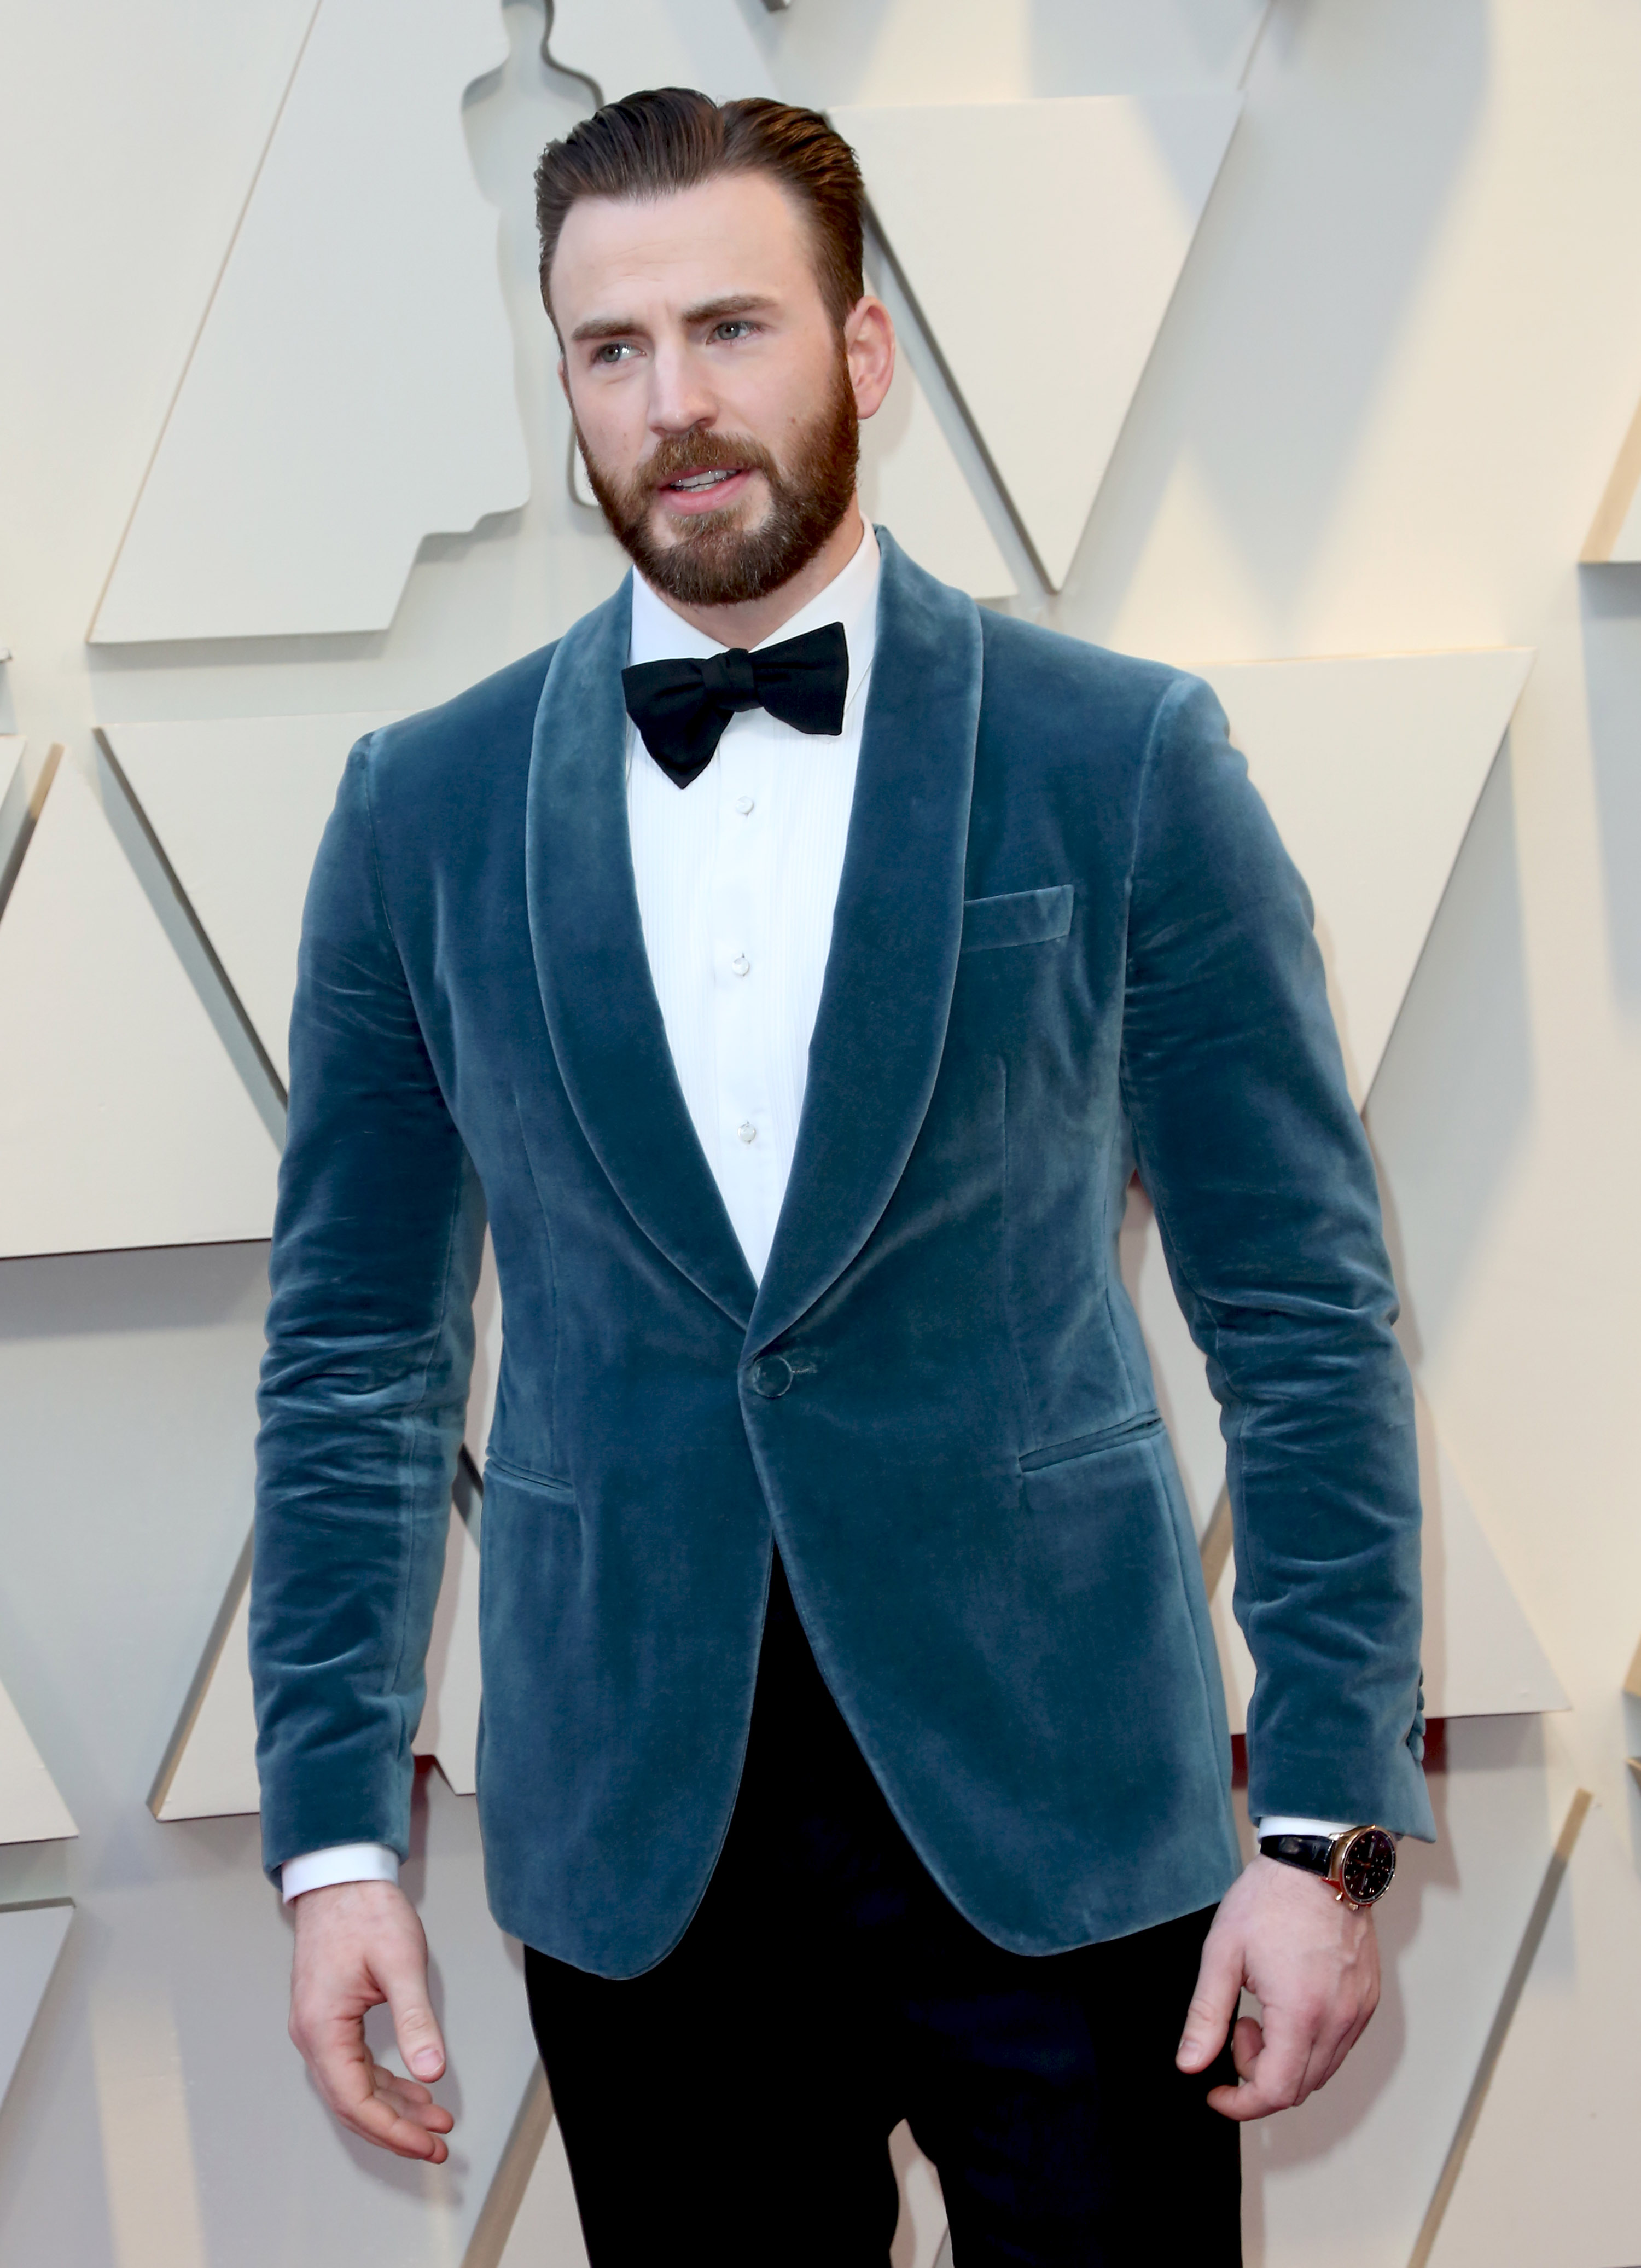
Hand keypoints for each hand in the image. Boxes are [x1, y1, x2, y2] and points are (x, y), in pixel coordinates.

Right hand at [288, 1879, 453, 2161]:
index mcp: (323, 2028)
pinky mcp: (329, 2018)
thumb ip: (416, 2019)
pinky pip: (353, 2065)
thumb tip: (432, 2070)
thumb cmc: (366, 1912)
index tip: (427, 2143)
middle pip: (350, 2103)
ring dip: (392, 2108)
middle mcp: (312, 2035)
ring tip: (434, 2121)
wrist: (341, 1878)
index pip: (355, 2099)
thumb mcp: (401, 1963)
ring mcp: (317, 2028)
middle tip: (436, 2144)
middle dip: (394, 2129)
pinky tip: (413, 2087)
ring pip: (352, 2087)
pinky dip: (383, 2083)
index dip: (393, 2129)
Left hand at [1175, 1855, 1379, 2119]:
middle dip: (1259, 2075)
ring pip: (1321, 2071)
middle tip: (1237, 2028)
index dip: (1241, 2104)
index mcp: (1300, 2013)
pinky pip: (1339, 2046)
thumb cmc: (1270, 1899)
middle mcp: (1338, 2020)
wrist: (1319, 1862)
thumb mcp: (1222, 1953)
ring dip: (1285, 2060)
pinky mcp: (1367, 2000)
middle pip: (1300, 2088)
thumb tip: (1190, 2063)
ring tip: (1261, 2012)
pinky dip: (1309, 2045)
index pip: (1276, 2092)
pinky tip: (1288, 2006)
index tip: (1217, 2092)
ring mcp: (1358, 2012)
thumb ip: (1205, 2015)